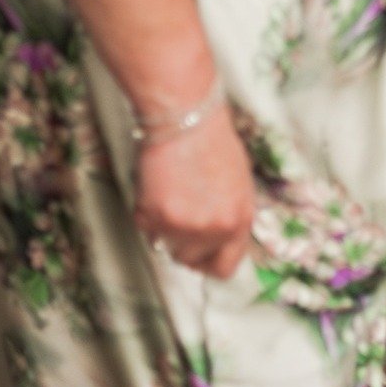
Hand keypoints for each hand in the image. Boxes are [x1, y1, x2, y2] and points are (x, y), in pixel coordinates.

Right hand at [134, 103, 255, 278]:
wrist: (186, 119)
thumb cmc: (214, 142)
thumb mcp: (239, 184)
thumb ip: (230, 216)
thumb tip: (218, 238)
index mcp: (240, 220)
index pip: (225, 268)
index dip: (210, 261)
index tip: (201, 254)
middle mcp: (214, 229)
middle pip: (191, 261)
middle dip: (184, 244)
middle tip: (181, 216)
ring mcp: (183, 226)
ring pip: (166, 245)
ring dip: (165, 228)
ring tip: (172, 195)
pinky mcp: (154, 217)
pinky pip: (146, 228)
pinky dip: (147, 212)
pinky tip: (158, 186)